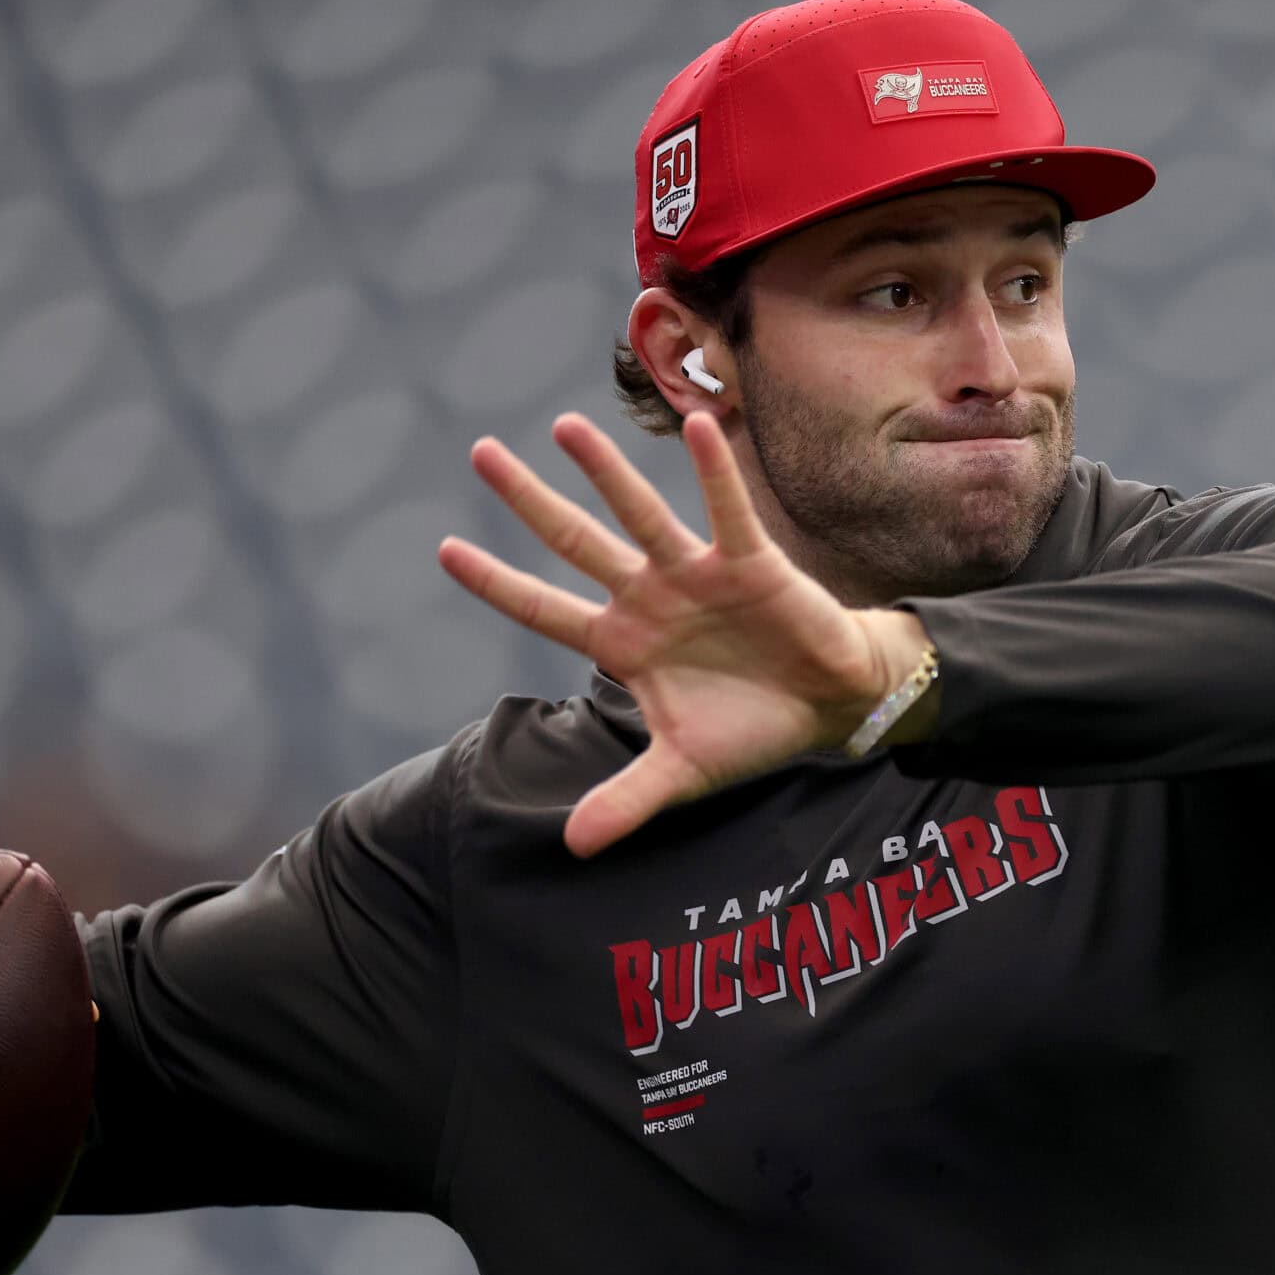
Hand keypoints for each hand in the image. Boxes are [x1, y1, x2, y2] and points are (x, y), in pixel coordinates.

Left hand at [439, 411, 930, 857]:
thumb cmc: (751, 728)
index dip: (497, 584)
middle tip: (480, 452)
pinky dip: (712, 472)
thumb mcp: (682, 773)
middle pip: (576, 543)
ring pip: (640, 515)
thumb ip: (626, 801)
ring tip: (564, 426)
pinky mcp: (749, 563)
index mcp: (623, 643)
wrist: (830, 705)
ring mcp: (695, 576)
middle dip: (529, 502)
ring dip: (605, 472)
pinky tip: (696, 427)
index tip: (444, 552)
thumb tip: (573, 848)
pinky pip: (726, 512)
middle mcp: (648, 598)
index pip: (544, 609)